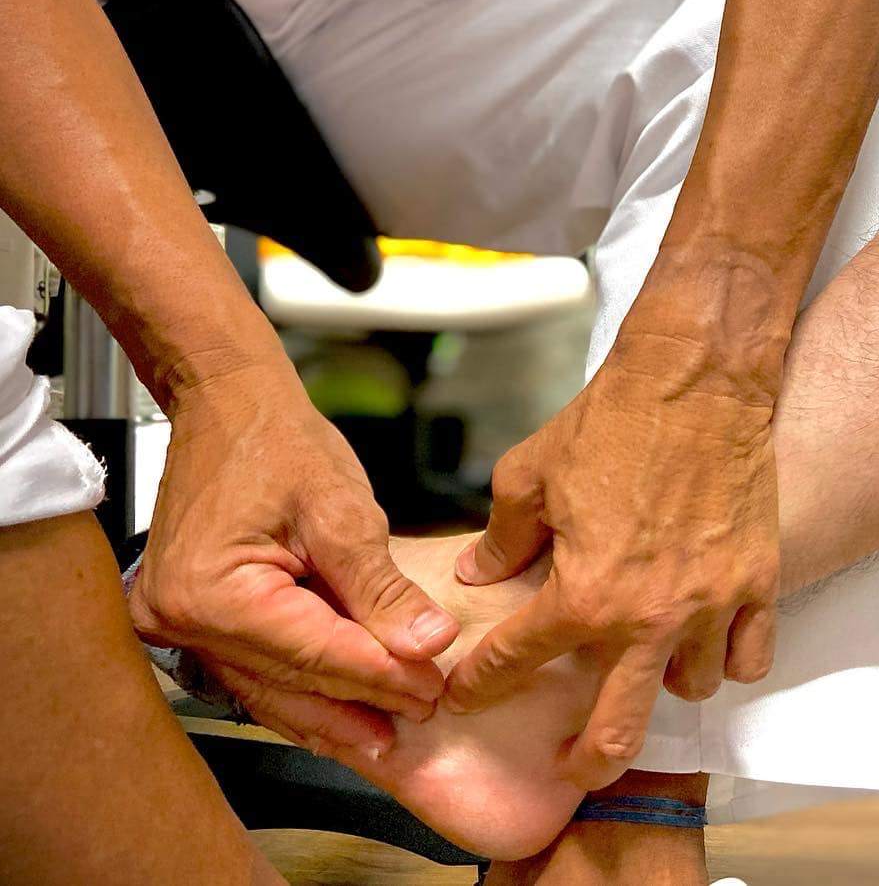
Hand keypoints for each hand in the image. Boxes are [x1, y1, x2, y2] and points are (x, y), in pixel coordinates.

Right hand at [128, 367, 460, 758]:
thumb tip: (426, 644)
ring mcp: (177, 626)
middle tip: (419, 720)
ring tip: (385, 737)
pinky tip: (340, 713)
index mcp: (212, 591)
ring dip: (330, 714)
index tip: (432, 691)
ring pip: (269, 687)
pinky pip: (254, 670)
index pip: (314, 651)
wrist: (229, 409)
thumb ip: (381, 587)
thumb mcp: (341, 509)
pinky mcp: (192, 622)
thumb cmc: (278, 444)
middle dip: (359, 703)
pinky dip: (300, 690)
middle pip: (290, 678)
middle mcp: (180, 619)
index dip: (380, 675)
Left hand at [443, 334, 780, 789]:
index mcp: (582, 593)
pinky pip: (749, 658)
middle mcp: (647, 617)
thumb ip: (503, 537)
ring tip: (648, 663)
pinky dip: (729, 657)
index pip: (516, 663)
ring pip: (689, 690)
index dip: (480, 684)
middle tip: (569, 767)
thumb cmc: (610, 421)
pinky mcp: (757, 583)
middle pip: (616, 733)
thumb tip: (480, 575)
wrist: (696, 381)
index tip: (466, 694)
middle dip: (583, 764)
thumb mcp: (530, 473)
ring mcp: (709, 606)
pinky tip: (708, 641)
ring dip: (664, 684)